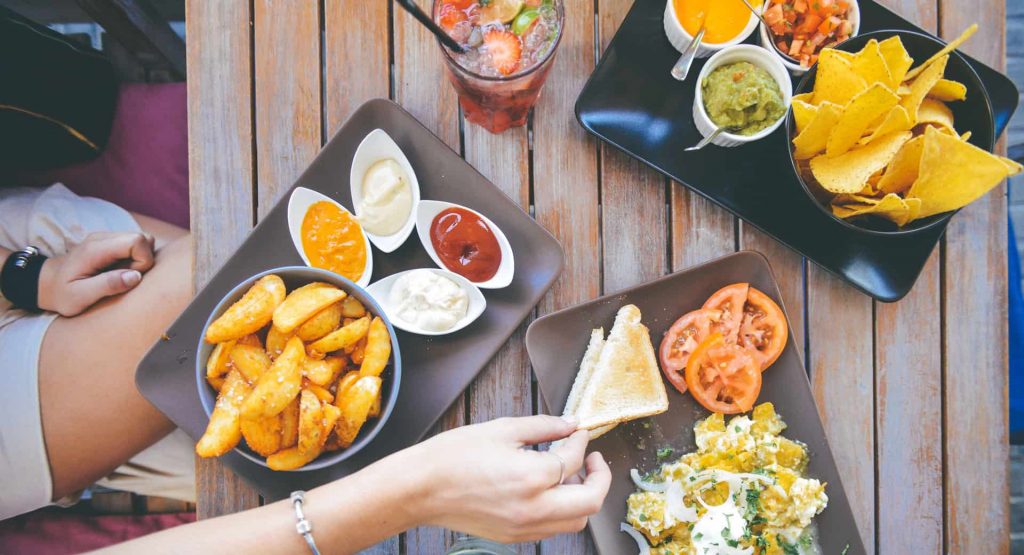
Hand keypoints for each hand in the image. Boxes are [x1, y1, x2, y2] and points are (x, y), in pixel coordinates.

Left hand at [37, 232, 155, 315]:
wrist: (46, 283)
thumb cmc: (62, 294)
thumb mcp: (80, 297)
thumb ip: (107, 285)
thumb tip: (136, 276)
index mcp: (96, 249)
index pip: (137, 241)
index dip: (143, 261)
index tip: (130, 278)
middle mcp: (103, 238)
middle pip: (143, 238)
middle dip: (144, 261)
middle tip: (124, 278)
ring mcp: (107, 238)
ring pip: (143, 240)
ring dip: (140, 260)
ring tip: (121, 275)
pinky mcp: (110, 242)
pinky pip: (136, 245)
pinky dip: (135, 259)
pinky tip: (119, 270)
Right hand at [408, 415, 611, 543]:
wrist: (420, 488)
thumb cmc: (453, 456)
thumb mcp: (502, 429)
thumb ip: (544, 427)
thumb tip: (570, 424)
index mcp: (531, 477)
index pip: (573, 460)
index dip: (580, 442)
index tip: (578, 432)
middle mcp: (533, 508)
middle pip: (590, 501)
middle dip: (599, 477)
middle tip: (593, 459)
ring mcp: (524, 528)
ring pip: (575, 521)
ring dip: (582, 498)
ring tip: (571, 476)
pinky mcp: (514, 537)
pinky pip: (552, 529)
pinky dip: (561, 511)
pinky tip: (549, 491)